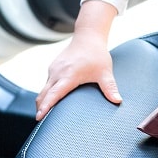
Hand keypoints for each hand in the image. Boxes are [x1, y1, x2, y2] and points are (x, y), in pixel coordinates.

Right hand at [35, 0, 120, 120]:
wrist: (88, 36)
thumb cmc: (97, 54)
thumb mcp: (105, 72)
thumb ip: (110, 87)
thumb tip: (118, 101)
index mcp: (69, 75)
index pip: (54, 94)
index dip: (46, 106)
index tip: (39, 117)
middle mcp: (58, 72)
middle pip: (43, 94)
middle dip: (40, 107)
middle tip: (39, 121)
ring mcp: (53, 69)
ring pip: (43, 89)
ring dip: (43, 101)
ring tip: (44, 115)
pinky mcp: (53, 68)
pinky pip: (46, 83)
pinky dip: (46, 93)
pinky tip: (50, 100)